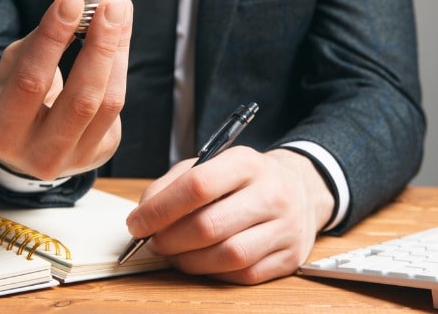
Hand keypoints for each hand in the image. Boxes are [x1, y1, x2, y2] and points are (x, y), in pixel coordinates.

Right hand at [0, 0, 132, 179]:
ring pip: (108, 103)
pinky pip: (116, 106)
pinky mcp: (102, 152)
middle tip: (111, 7)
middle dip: (100, 47)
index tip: (72, 3)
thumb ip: (40, 44)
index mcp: (4, 133)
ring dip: (118, 53)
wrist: (28, 149)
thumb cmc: (18, 99)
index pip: (31, 81)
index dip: (53, 39)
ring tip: (119, 14)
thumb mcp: (12, 71)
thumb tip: (78, 8)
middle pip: (81, 99)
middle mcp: (41, 154)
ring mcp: (76, 158)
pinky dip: (119, 68)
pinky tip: (115, 43)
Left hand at [126, 147, 334, 283]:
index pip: (197, 186)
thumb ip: (173, 184)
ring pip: (227, 255)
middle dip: (170, 240)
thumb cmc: (244, 179)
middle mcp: (271, 193)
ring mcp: (284, 227)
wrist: (301, 190)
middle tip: (154, 243)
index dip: (160, 209)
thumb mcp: (211, 164)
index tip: (137, 223)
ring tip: (175, 255)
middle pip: (209, 226)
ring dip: (189, 261)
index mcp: (246, 163)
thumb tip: (143, 215)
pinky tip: (203, 262)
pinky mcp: (289, 256)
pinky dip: (214, 272)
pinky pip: (244, 274)